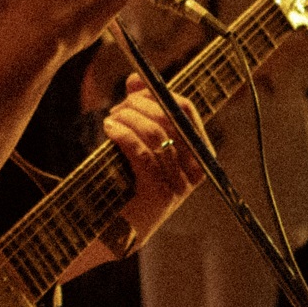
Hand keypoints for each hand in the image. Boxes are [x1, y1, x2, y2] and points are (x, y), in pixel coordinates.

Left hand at [103, 74, 204, 249]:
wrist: (119, 228)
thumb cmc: (129, 181)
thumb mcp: (139, 142)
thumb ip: (142, 111)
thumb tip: (136, 79)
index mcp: (198, 153)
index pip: (186, 110)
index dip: (159, 93)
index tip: (134, 89)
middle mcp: (196, 168)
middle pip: (169, 118)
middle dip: (139, 105)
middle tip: (117, 108)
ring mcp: (180, 182)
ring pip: (155, 133)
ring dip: (127, 118)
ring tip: (110, 119)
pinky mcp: (160, 193)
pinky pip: (142, 152)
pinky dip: (123, 134)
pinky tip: (109, 129)